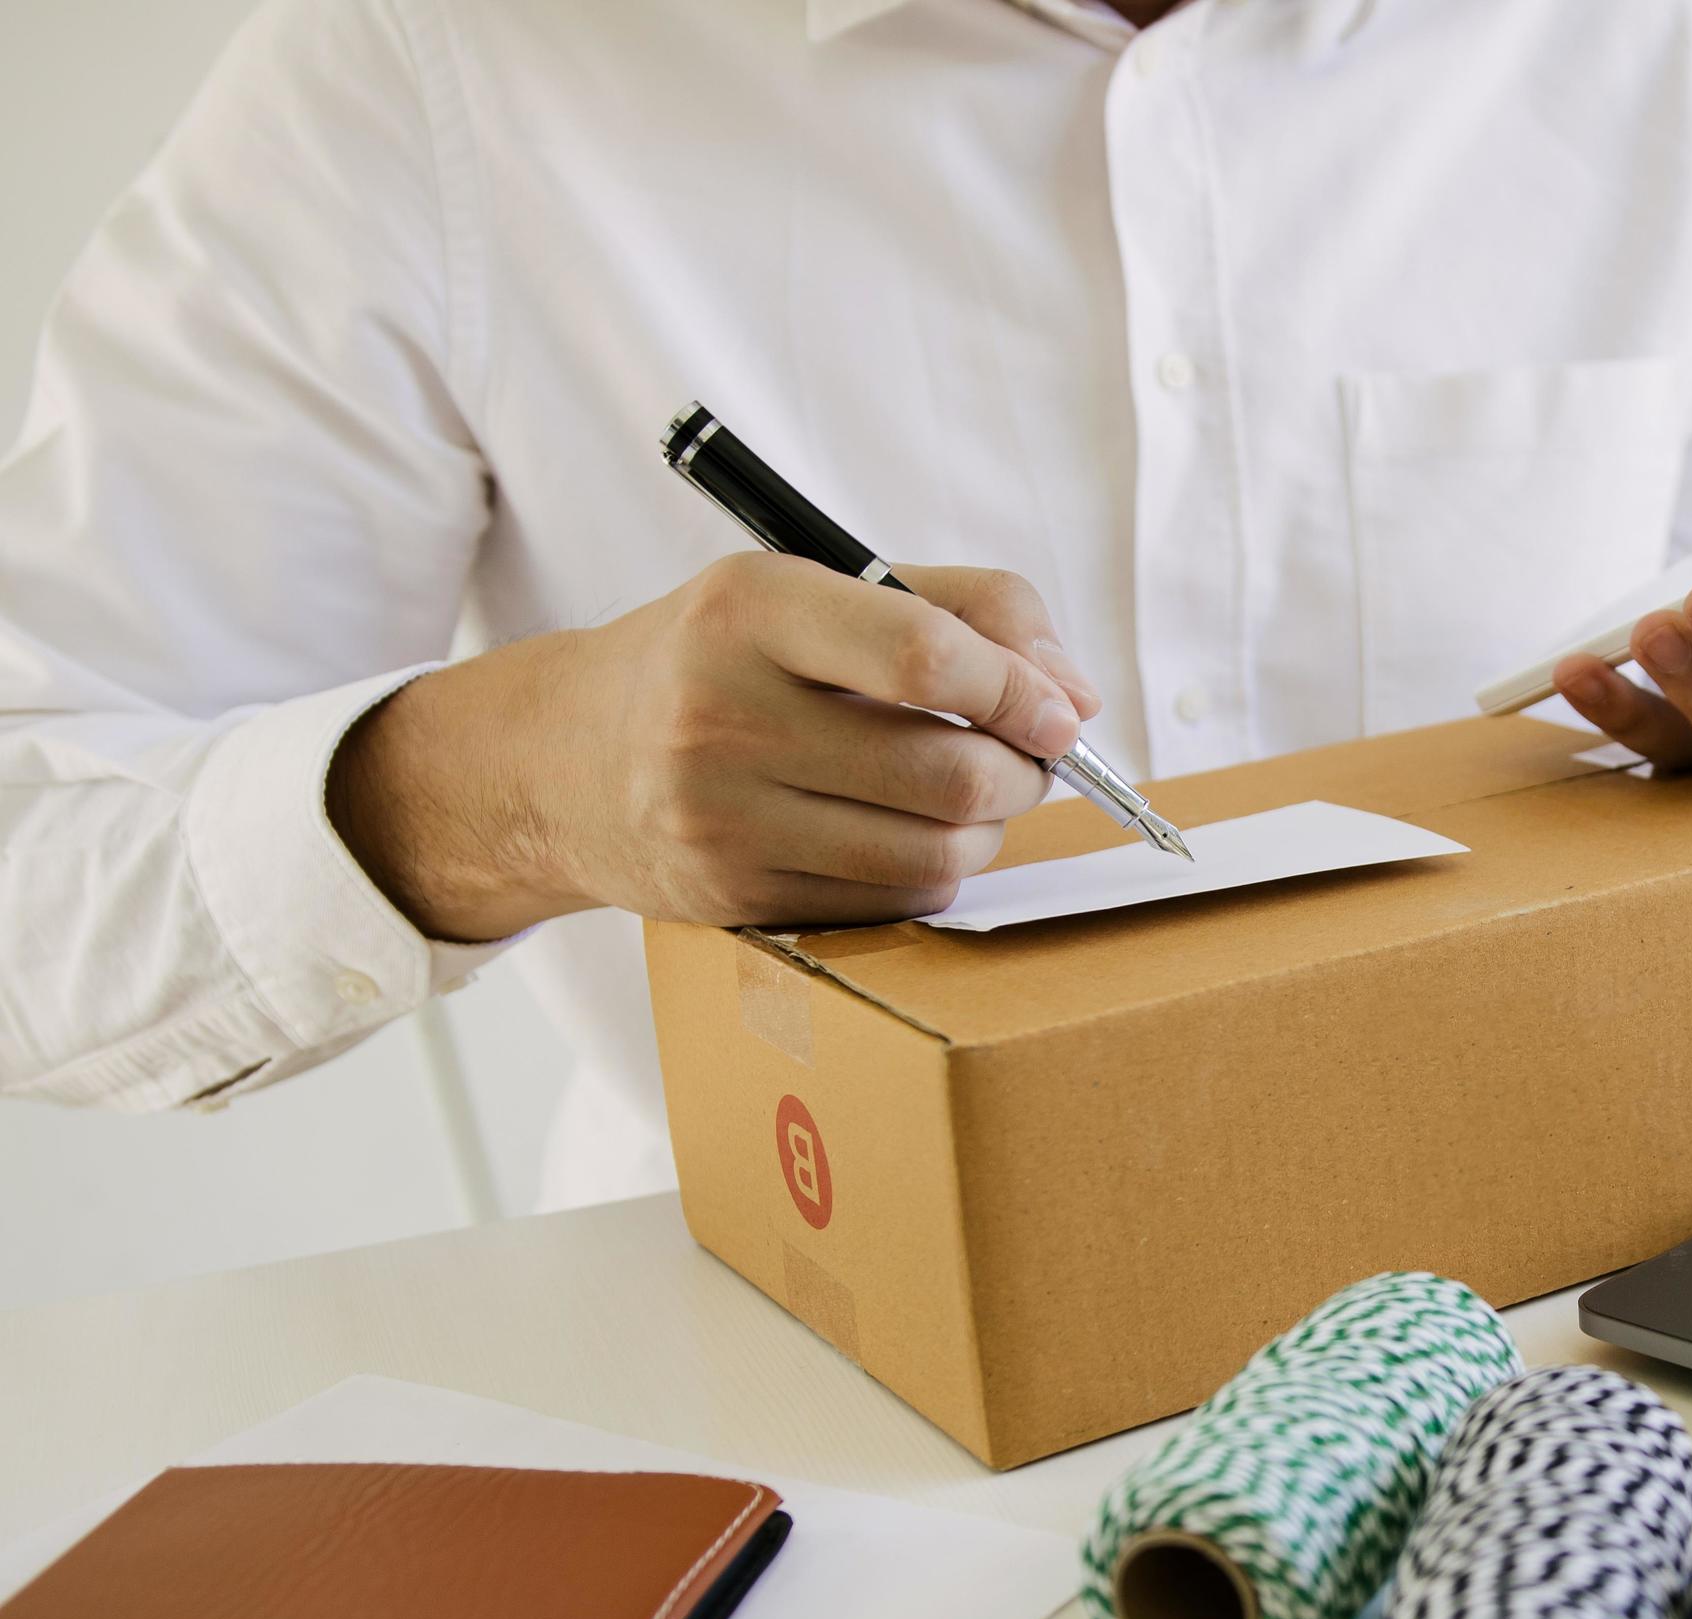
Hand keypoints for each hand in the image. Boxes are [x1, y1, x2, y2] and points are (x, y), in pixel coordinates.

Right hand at [329, 553, 1101, 939]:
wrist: (562, 759)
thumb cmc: (724, 658)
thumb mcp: (821, 586)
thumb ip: (969, 609)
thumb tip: (1073, 696)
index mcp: (749, 609)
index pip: (922, 656)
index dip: (1019, 691)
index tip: (1059, 712)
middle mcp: (721, 716)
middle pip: (947, 773)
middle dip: (1022, 773)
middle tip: (1027, 758)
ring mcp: (721, 820)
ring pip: (933, 853)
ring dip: (988, 831)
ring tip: (971, 796)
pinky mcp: (733, 897)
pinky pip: (893, 902)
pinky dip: (933, 874)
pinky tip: (907, 835)